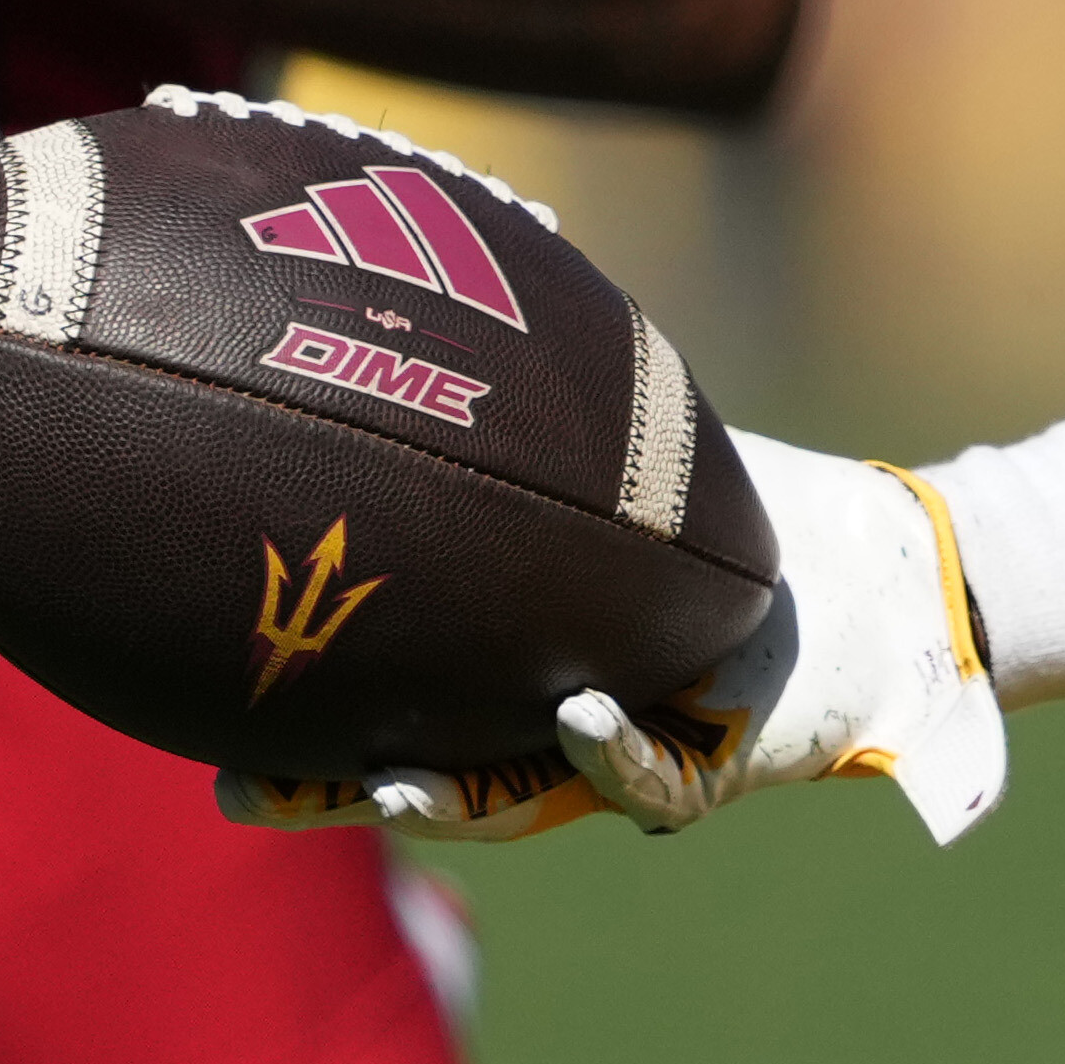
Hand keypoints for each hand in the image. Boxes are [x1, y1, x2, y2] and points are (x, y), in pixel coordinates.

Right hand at [225, 433, 1005, 845]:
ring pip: (519, 804)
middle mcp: (541, 728)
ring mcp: (622, 756)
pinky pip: (653, 775)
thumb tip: (432, 259)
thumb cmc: (720, 506)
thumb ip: (520, 388)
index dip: (298, 720)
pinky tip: (571, 715)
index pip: (380, 702)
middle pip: (417, 775)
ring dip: (450, 802)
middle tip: (239, 790)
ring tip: (385, 785)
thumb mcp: (610, 442)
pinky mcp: (711, 768)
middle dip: (331, 790)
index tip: (208, 716)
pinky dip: (611, 754)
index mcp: (501, 669)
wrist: (857, 564)